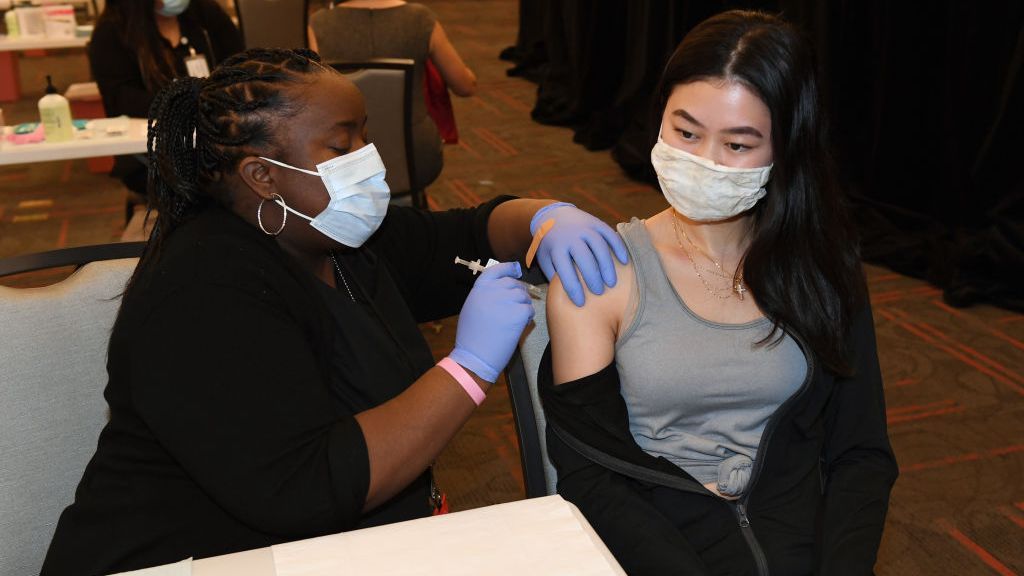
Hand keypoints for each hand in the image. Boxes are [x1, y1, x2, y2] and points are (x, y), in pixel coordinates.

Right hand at [449, 261, 534, 381]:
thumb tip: (502, 288)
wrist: (475, 357)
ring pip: (524, 296)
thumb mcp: (472, 308)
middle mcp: (492, 291)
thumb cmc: (472, 337)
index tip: (516, 270)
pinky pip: (529, 309)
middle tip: (516, 308)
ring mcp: (505, 301)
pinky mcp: (517, 314)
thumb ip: (486, 295)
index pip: (497, 270)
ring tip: (514, 320)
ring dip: (523, 306)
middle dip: (518, 294)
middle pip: (513, 284)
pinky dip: (528, 317)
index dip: (508, 268)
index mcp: (479, 289)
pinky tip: (520, 325)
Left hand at [532, 203, 628, 306]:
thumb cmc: (550, 244)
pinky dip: (619, 248)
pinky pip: (610, 235)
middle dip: (593, 278)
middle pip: (585, 259)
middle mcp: (571, 236)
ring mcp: (585, 227)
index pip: (565, 271)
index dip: (574, 289)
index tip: (581, 303)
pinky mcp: (596, 222)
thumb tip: (566, 296)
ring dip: (607, 266)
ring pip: (599, 247)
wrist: (553, 215)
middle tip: (599, 292)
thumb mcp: (545, 259)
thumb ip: (554, 275)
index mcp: (557, 247)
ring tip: (611, 283)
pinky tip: (624, 262)